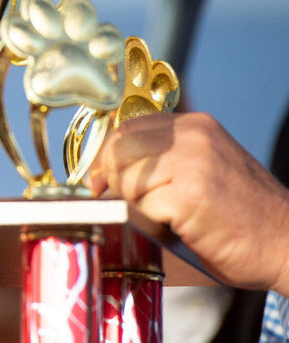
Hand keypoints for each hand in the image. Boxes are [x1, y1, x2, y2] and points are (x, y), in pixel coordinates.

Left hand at [87, 112, 288, 292]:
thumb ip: (164, 157)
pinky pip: (141, 207)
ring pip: (125, 178)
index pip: (126, 128)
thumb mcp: (204, 167)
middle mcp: (193, 137)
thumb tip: (106, 167)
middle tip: (119, 202)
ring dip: (133, 202)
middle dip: (112, 179)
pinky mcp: (191, 195)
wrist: (288, 243)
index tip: (100, 180)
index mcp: (194, 126)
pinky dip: (150, 223)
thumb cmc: (242, 215)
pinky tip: (177, 227)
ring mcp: (193, 163)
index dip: (106, 156)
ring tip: (162, 216)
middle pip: (119, 149)